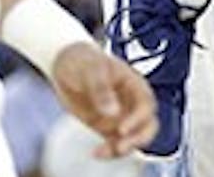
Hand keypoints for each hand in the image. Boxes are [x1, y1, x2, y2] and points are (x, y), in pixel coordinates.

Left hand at [51, 43, 158, 157]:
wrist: (65, 66)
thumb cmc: (84, 61)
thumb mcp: (92, 70)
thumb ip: (101, 90)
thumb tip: (111, 111)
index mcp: (135, 84)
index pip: (146, 104)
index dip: (138, 118)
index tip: (122, 128)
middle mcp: (132, 102)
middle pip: (148, 124)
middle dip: (138, 138)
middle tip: (121, 146)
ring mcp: (121, 115)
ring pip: (134, 137)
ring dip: (124, 147)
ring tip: (105, 151)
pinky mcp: (108, 127)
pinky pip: (116, 142)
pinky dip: (110, 151)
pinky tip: (98, 152)